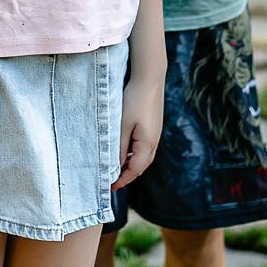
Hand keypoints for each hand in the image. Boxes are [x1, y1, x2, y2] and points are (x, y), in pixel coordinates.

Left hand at [113, 74, 163, 189]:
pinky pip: (144, 147)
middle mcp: (154, 141)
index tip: (111, 188)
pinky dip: (134, 153)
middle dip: (127, 175)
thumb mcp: (122, 125)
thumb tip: (115, 166)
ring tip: (115, 168)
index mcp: (147, 144)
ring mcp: (155, 134)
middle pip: (141, 166)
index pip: (135, 170)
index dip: (123, 180)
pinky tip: (124, 150)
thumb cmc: (134, 100)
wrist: (150, 78)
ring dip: (131, 164)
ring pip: (143, 157)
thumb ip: (118, 147)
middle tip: (112, 181)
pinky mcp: (154, 127)